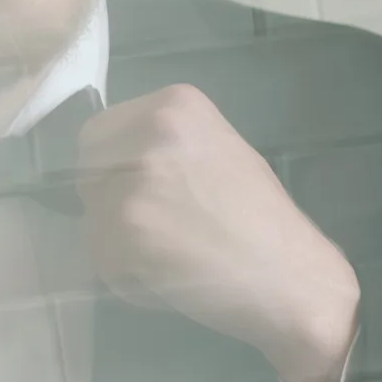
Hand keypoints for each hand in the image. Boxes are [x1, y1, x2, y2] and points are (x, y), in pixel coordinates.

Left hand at [76, 85, 361, 381]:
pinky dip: (128, 276)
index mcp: (175, 105)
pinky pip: (102, 258)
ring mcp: (133, 183)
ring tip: (172, 255)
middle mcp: (149, 134)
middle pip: (89, 171)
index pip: (100, 131)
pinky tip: (172, 275)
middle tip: (158, 228)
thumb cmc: (264, 218)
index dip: (112, 167)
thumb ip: (168, 146)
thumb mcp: (220, 151)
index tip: (139, 192)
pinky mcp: (124, 234)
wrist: (291, 274)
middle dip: (111, 201)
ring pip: (93, 217)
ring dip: (120, 242)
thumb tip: (117, 163)